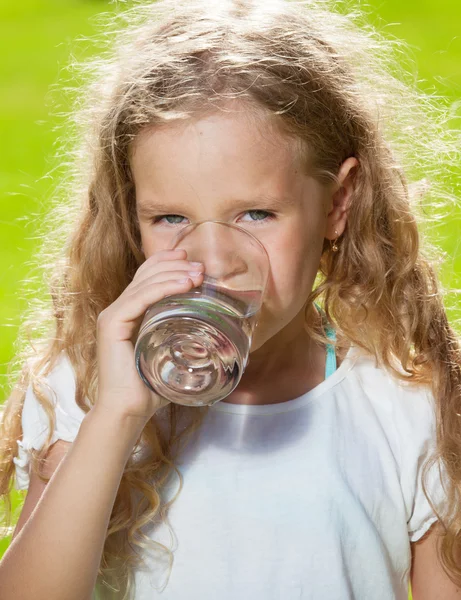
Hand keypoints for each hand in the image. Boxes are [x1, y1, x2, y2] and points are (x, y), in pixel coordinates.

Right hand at [95, 248, 203, 423]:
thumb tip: (216, 334)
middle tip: (201, 267)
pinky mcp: (112, 324)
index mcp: (128, 314)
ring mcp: (112, 316)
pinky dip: (164, 288)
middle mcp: (117, 310)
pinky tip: (185, 285)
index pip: (145, 278)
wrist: (129, 409)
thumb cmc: (150, 387)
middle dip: (176, 265)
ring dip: (175, 274)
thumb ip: (183, 340)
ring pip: (145, 283)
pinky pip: (140, 298)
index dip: (166, 262)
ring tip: (199, 274)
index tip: (190, 259)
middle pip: (146, 275)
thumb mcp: (170, 354)